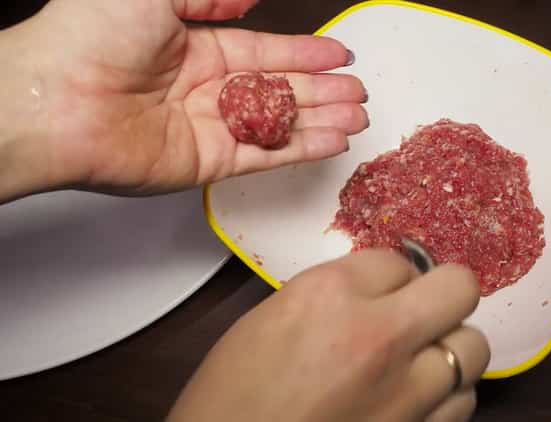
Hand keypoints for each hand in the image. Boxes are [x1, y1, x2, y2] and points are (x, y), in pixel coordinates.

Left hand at [0, 0, 366, 197]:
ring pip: (278, 124)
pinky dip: (300, 149)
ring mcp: (207, 126)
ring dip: (320, 120)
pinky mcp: (206, 162)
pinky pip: (264, 155)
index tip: (340, 54)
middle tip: (357, 92)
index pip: (265, 50)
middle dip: (322, 90)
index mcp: (194, 46)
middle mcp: (203, 87)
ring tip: (357, 117)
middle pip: (278, 89)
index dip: (305, 52)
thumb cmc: (92, 36)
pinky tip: (331, 140)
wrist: (55, 98)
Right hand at [167, 250, 489, 421]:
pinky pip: (462, 401)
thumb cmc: (231, 393)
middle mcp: (380, 336)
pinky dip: (446, 395)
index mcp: (330, 295)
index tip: (379, 292)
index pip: (398, 261)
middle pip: (459, 289)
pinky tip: (417, 399)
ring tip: (418, 361)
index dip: (390, 276)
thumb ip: (335, 294)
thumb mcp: (271, 318)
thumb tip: (382, 288)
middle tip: (419, 311)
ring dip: (449, 348)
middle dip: (442, 294)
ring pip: (474, 348)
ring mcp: (407, 392)